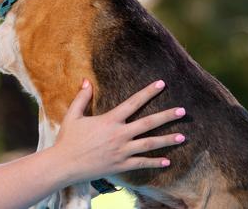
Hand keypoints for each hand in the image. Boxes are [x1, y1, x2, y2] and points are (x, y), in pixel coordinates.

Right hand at [52, 79, 185, 184]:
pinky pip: (142, 163)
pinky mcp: (121, 165)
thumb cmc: (67, 139)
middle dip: (167, 116)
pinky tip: (168, 161)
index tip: (161, 84)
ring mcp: (122, 151)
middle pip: (148, 123)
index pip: (133, 103)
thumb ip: (82, 97)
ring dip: (167, 140)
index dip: (148, 92)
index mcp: (109, 121)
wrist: (64, 164)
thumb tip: (86, 80)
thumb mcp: (73, 115)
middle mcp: (119, 135)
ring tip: (183, 137)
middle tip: (183, 111)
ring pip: (150, 144)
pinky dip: (155, 162)